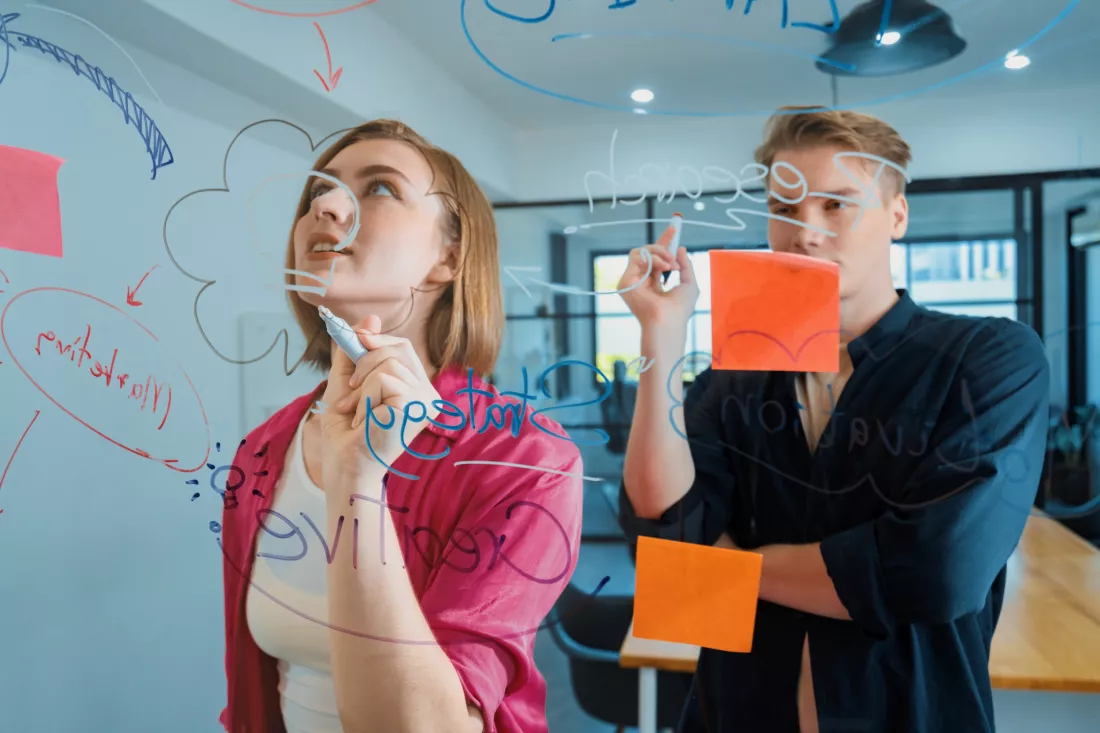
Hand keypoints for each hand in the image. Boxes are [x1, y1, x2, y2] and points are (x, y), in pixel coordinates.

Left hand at [318, 315, 440, 483]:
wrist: (345, 467)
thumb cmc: (346, 433)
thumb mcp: (346, 382)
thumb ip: (355, 352)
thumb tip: (370, 318)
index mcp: (416, 388)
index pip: (402, 347)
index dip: (375, 341)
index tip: (354, 342)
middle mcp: (427, 393)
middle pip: (399, 346)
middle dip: (365, 360)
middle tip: (351, 389)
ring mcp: (426, 400)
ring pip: (388, 362)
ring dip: (361, 386)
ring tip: (357, 413)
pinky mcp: (417, 406)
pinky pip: (383, 379)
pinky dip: (365, 397)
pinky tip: (366, 420)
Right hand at [618, 223, 699, 334]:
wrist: (670, 320)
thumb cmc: (680, 309)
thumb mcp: (689, 283)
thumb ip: (685, 265)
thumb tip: (680, 248)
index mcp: (654, 283)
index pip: (656, 258)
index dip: (664, 243)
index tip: (674, 229)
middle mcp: (641, 281)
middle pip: (646, 252)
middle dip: (662, 246)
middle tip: (674, 253)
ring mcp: (632, 281)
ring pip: (640, 253)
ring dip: (659, 253)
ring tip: (670, 264)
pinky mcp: (625, 282)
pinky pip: (636, 258)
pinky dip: (652, 259)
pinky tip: (664, 268)